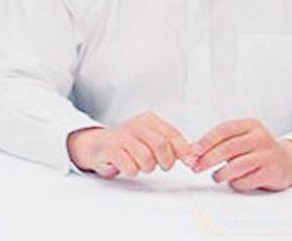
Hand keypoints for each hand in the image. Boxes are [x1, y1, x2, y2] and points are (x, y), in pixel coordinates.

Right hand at [67, 111, 192, 177]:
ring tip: (142, 166)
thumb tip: (194, 156)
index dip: (184, 151)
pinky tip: (128, 166)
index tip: (189, 162)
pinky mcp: (109, 149)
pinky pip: (129, 165)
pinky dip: (132, 171)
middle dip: (166, 161)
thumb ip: (173, 146)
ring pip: (146, 158)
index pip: (173, 134)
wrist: (97, 145)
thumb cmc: (129, 145)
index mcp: (149, 120)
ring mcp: (121, 136)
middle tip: (162, 166)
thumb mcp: (152, 140)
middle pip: (161, 145)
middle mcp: (135, 125)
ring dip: (147, 168)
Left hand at [190, 119, 291, 191]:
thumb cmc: (256, 149)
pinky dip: (235, 183)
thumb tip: (191, 151)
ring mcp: (268, 156)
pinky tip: (233, 181)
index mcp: (251, 125)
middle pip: (228, 148)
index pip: (224, 130)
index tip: (193, 151)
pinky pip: (246, 181)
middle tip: (196, 167)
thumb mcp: (241, 138)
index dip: (206, 141)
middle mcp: (262, 138)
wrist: (288, 161)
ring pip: (237, 166)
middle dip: (208, 159)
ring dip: (221, 174)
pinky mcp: (272, 173)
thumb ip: (219, 142)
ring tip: (216, 176)